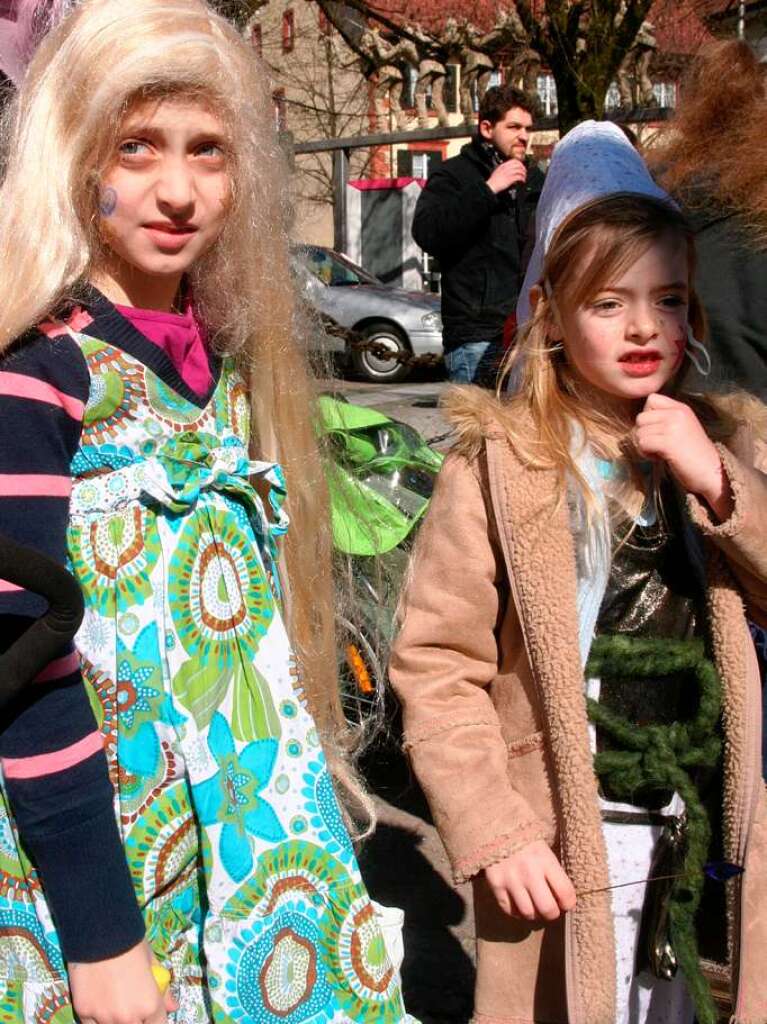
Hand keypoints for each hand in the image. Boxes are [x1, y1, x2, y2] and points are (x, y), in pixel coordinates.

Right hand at [69, 940, 177, 1023]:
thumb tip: (173, 1007)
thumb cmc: (131, 944)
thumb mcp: (152, 962)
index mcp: (150, 1004)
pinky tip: (99, 1006)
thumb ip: (163, 988)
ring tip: (116, 1003)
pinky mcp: (83, 1013)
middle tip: (132, 1005)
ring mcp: (104, 1018)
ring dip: (116, 1020)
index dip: (155, 1019)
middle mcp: (128, 1018)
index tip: (151, 1014)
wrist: (101, 933)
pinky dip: (97, 1019)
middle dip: (137, 1019)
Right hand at [483, 840, 575, 920]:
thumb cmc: (528, 842)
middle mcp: (529, 872)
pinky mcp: (495, 884)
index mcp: (546, 860)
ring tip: (534, 906)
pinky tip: (519, 903)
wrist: (498, 827)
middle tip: (550, 908)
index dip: (569, 903)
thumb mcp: (546, 851)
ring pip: (528, 913)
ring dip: (534, 913)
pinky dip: (515, 911)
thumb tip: (564, 900)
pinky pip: (508, 910)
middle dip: (552, 913)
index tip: (565, 902)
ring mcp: (510, 879)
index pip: (566, 894)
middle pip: (547, 909)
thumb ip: (555, 874)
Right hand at [487, 158, 526, 194]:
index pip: (514, 161)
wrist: (490, 186)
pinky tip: (522, 181)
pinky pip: (518, 177)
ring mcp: (508, 173)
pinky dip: (522, 178)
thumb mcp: (497, 171)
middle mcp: (506, 168)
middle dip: (523, 168)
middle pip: (518, 165)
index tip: (521, 167)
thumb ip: (503, 169)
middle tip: (524, 172)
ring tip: (524, 177)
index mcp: (503, 165)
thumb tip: (509, 169)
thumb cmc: (493, 181)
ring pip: (519, 170)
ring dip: (523, 174)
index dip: (519, 163)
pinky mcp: (510, 179)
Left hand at [633, 393, 732, 519]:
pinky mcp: (669, 443)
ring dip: (645, 446)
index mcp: (681, 408)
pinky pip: (643, 443)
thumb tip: (639, 423)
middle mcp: (677, 413)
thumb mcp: (681, 428)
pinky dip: (646, 454)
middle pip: (641, 417)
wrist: (712, 472)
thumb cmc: (693, 454)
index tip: (657, 431)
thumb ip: (664, 420)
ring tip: (660, 453)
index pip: (651, 399)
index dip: (648, 416)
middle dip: (643, 434)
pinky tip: (660, 458)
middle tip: (657, 445)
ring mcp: (673, 427)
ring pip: (639, 432)